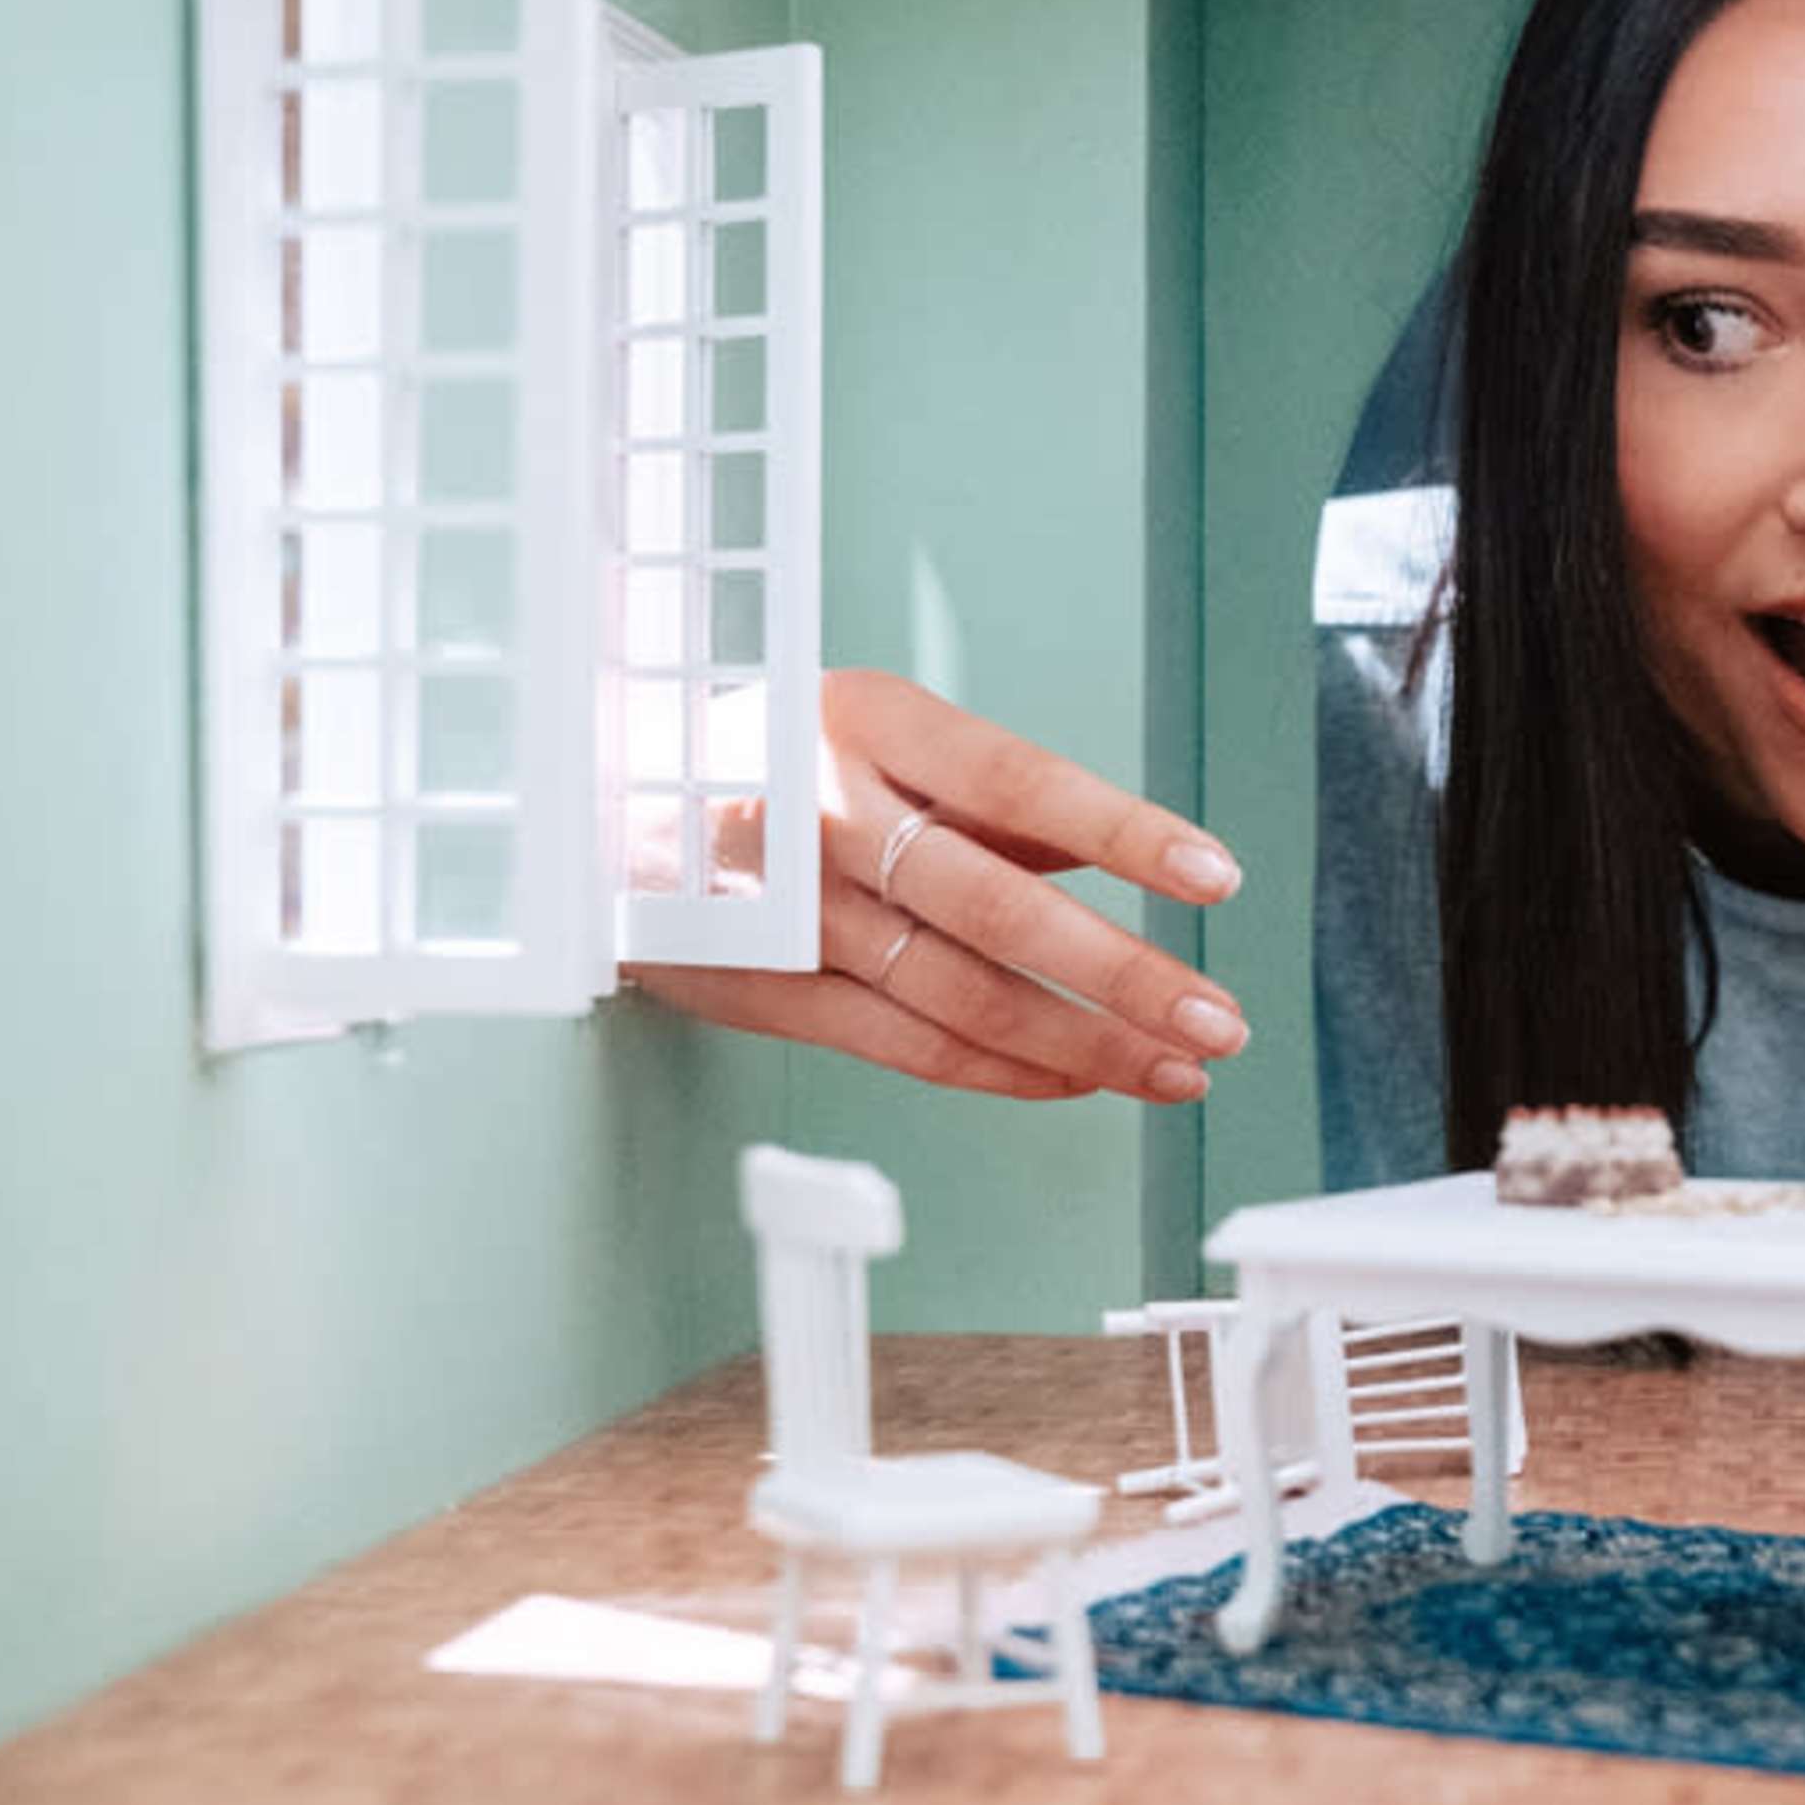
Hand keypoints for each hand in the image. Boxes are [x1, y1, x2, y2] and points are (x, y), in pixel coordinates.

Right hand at [624, 668, 1247, 1104]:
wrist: (588, 803)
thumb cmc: (760, 755)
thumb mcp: (871, 730)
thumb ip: (989, 796)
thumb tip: (1117, 851)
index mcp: (866, 723)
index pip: (1020, 783)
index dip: (1124, 834)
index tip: (1215, 875)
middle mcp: (826, 817)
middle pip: (999, 910)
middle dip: (1124, 976)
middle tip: (1216, 1019)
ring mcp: (790, 914)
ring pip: (960, 996)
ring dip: (1083, 1044)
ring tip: (1173, 1068)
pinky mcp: (765, 990)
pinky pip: (907, 1045)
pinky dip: (1004, 1071)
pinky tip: (1078, 1080)